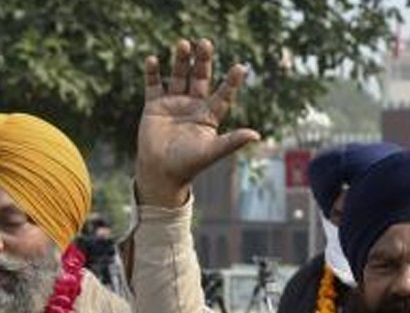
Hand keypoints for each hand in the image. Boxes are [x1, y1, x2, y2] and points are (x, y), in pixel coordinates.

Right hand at [137, 38, 260, 207]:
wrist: (161, 172)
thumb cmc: (189, 164)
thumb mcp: (212, 151)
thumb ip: (232, 141)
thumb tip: (256, 135)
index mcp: (209, 115)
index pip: (223, 95)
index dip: (231, 82)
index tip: (240, 67)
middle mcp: (193, 105)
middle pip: (200, 78)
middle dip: (203, 61)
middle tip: (205, 42)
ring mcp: (174, 103)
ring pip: (178, 76)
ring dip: (180, 60)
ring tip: (183, 44)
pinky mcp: (154, 105)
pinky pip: (153, 85)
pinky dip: (152, 72)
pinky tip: (152, 59)